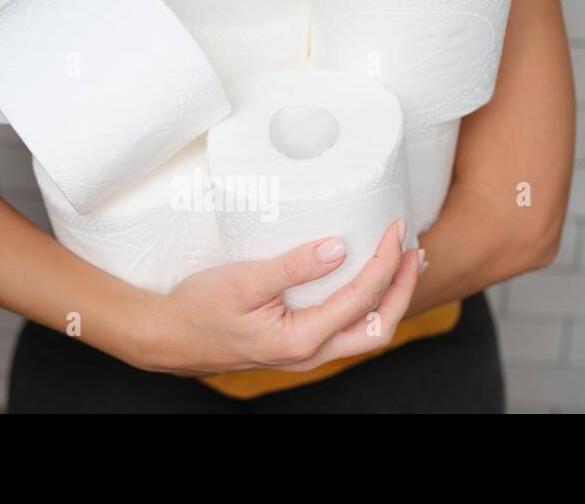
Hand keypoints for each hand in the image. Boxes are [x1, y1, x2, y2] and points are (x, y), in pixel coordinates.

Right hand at [136, 220, 422, 374]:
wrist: (170, 336)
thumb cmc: (198, 308)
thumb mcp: (243, 280)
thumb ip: (293, 266)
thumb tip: (339, 246)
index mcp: (301, 340)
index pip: (361, 299)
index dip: (385, 262)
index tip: (395, 229)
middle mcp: (310, 354)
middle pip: (378, 328)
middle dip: (403, 289)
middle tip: (414, 251)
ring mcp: (305, 355)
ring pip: (364, 334)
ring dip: (389, 300)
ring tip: (402, 265)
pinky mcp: (297, 345)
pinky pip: (345, 330)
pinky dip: (366, 306)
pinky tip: (366, 281)